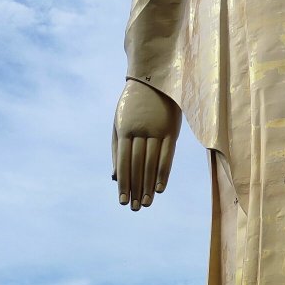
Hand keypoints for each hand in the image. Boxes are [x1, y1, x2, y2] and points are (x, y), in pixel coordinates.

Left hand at [112, 80, 181, 209]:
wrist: (153, 77)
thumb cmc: (132, 104)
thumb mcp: (119, 123)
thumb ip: (116, 149)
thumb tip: (114, 176)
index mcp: (125, 129)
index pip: (123, 162)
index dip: (123, 183)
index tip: (122, 200)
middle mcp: (141, 131)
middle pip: (138, 166)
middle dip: (136, 189)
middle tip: (135, 208)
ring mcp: (157, 130)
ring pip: (152, 163)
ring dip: (149, 185)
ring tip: (146, 203)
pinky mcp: (171, 129)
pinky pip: (168, 155)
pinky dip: (163, 173)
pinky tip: (160, 188)